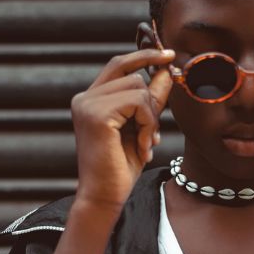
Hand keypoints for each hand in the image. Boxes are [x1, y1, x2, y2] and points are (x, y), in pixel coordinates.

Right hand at [70, 48, 174, 212]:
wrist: (104, 197)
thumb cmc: (121, 169)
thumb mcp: (141, 129)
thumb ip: (151, 101)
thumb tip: (166, 70)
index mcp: (91, 100)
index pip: (118, 65)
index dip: (144, 56)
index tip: (169, 55)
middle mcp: (85, 98)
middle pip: (132, 74)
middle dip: (152, 101)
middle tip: (153, 133)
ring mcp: (88, 104)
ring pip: (138, 87)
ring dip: (151, 118)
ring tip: (146, 144)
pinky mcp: (97, 114)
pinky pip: (137, 102)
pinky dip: (148, 125)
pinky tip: (143, 147)